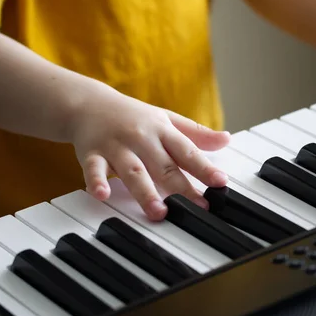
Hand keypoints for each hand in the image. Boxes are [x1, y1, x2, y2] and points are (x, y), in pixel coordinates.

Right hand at [68, 87, 230, 220]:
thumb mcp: (166, 119)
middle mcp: (141, 138)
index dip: (204, 167)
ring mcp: (116, 146)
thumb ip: (195, 133)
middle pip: (163, 165)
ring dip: (145, 191)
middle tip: (197, 207)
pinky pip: (93, 169)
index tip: (220, 182)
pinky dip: (96, 181)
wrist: (88, 103)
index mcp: (162, 130)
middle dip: (181, 187)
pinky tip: (102, 195)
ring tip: (158, 211)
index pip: (187, 151)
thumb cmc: (132, 116)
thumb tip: (226, 140)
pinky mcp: (92, 154)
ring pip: (133, 170)